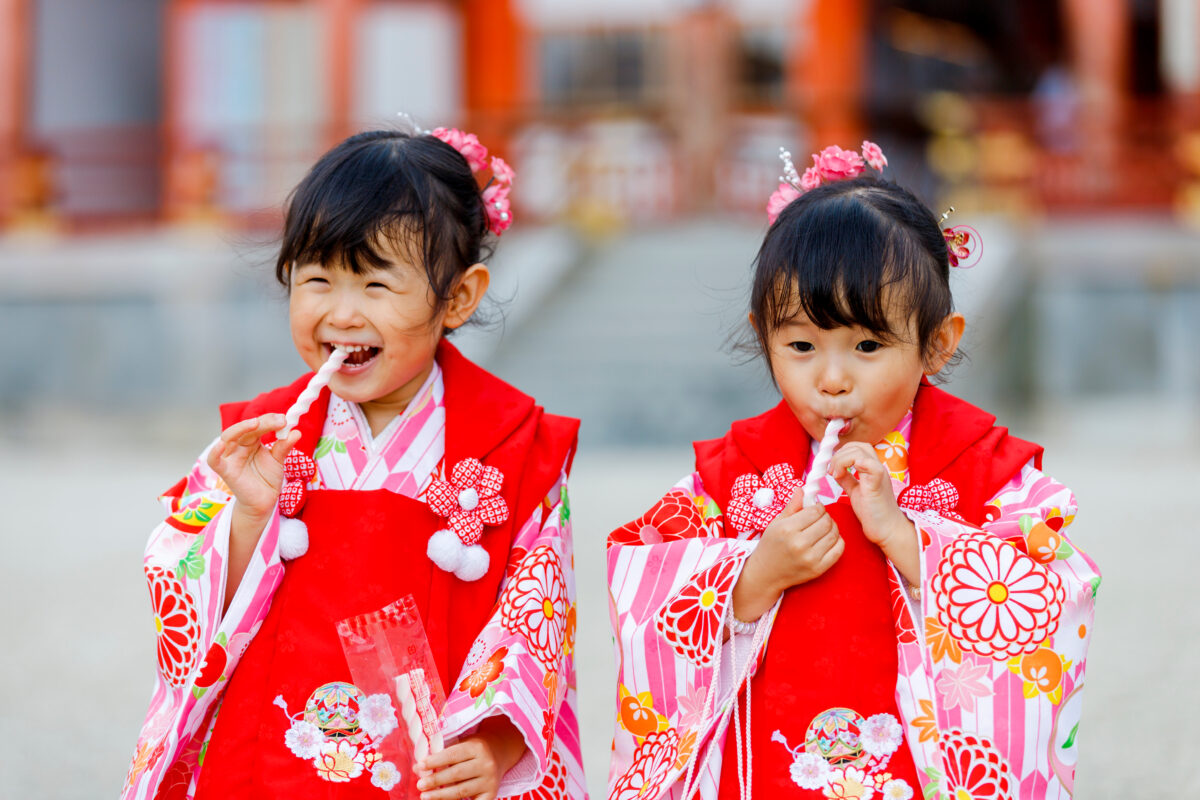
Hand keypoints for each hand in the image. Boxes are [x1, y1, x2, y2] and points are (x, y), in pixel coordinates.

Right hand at [206, 414, 297, 523]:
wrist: (265, 500)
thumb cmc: (267, 478)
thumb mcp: (278, 460)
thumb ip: (284, 446)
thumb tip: (296, 432)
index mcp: (252, 440)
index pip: (258, 425)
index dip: (270, 420)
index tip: (285, 420)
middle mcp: (239, 445)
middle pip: (245, 428)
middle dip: (262, 422)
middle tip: (280, 421)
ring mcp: (231, 457)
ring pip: (228, 437)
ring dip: (241, 428)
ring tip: (256, 423)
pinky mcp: (225, 471)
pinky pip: (214, 460)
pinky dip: (215, 452)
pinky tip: (221, 445)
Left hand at [417, 716, 525, 799]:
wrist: (499, 752)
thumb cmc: (474, 748)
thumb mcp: (463, 744)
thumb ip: (444, 754)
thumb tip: (419, 768)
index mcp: (477, 747)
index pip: (452, 755)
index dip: (434, 761)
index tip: (419, 766)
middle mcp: (486, 763)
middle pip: (456, 774)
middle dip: (436, 780)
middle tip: (420, 785)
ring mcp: (490, 780)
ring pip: (462, 790)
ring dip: (441, 795)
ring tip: (425, 796)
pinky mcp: (492, 793)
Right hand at [732, 489, 843, 621]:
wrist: (766, 573)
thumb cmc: (770, 545)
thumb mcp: (776, 522)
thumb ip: (792, 506)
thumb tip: (803, 489)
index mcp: (788, 529)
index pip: (816, 511)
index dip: (818, 507)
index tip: (814, 510)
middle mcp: (800, 544)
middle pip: (827, 522)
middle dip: (825, 517)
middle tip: (819, 519)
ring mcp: (810, 558)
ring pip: (834, 534)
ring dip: (832, 528)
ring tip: (823, 529)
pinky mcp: (818, 569)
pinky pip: (839, 550)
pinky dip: (838, 541)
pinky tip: (828, 540)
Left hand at [829, 442, 918, 581]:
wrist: (887, 530)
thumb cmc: (873, 512)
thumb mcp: (855, 491)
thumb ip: (847, 479)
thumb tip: (835, 470)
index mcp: (872, 469)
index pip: (857, 447)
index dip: (841, 452)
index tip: (831, 469)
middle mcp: (877, 468)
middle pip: (858, 445)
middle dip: (839, 454)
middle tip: (831, 471)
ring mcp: (879, 474)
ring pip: (861, 450)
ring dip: (842, 459)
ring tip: (835, 475)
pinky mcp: (877, 484)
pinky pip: (871, 465)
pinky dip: (856, 463)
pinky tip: (842, 475)